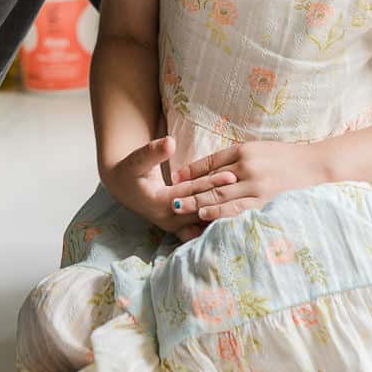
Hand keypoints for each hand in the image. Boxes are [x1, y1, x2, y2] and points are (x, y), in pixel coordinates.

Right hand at [101, 135, 236, 234]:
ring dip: (224, 216)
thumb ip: (153, 151)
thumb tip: (169, 142)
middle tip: (247, 191)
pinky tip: (235, 220)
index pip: (192, 191)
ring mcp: (174, 226)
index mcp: (160, 202)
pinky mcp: (179, 227)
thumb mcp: (137, 159)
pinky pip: (201, 229)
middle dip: (224, 200)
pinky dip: (216, 224)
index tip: (231, 175)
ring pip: (204, 222)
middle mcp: (169, 219)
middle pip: (202, 209)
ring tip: (248, 208)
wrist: (123, 187)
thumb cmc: (130, 170)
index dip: (211, 183)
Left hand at [171, 141, 321, 222]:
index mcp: (244, 152)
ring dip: (200, 204)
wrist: (312, 165)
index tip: (174, 178)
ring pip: (222, 197)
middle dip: (190, 191)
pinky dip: (221, 215)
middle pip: (212, 181)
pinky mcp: (265, 202)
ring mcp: (257, 187)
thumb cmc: (280, 156)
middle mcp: (248, 169)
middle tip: (170, 199)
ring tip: (181, 209)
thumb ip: (230, 158)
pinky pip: (239, 210)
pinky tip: (207, 218)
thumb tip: (202, 169)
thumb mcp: (254, 149)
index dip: (191, 171)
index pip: (211, 163)